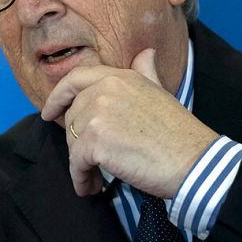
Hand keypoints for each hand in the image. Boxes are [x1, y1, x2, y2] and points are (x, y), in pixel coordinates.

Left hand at [41, 48, 218, 198]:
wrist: (192, 159)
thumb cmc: (179, 132)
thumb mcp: (161, 93)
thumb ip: (146, 73)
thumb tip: (146, 53)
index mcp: (121, 77)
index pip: (76, 78)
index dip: (58, 95)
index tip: (50, 112)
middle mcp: (106, 90)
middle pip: (73, 115)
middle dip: (78, 140)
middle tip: (91, 159)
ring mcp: (98, 114)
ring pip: (73, 141)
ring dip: (81, 163)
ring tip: (95, 177)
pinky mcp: (94, 142)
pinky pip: (77, 164)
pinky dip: (81, 178)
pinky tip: (91, 187)